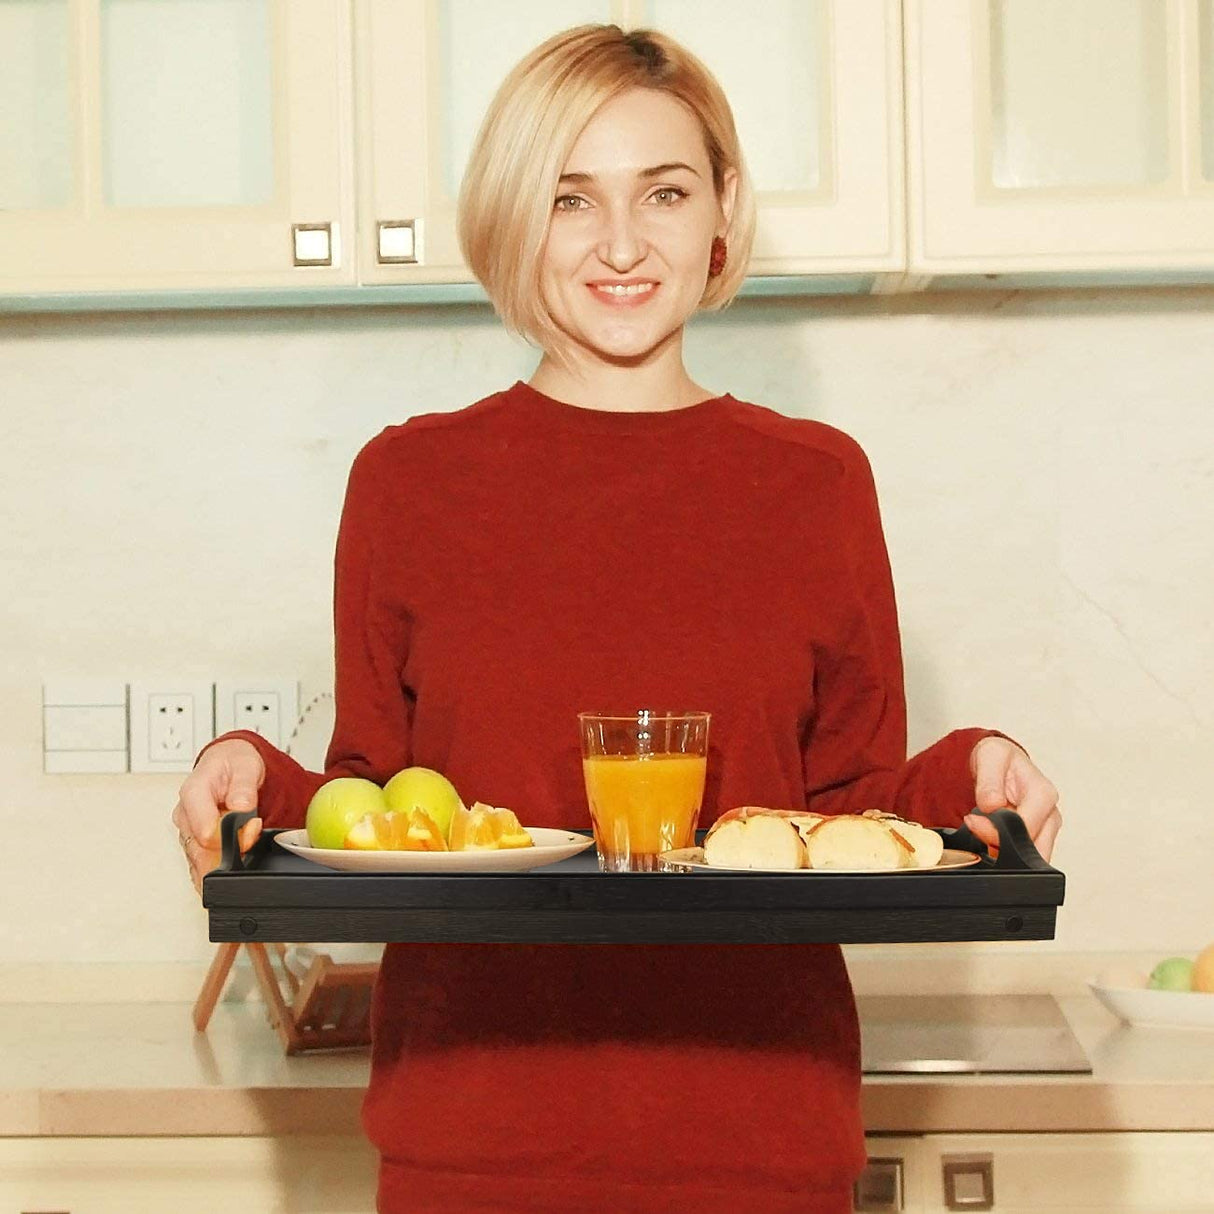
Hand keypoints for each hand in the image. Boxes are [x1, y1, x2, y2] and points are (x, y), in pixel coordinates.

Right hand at [171, 739, 265, 896]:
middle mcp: (185, 815)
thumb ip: (244, 788)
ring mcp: (187, 831)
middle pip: (203, 852)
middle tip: (253, 830)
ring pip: (203, 861)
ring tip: (244, 834)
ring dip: (227, 856)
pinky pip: (203, 863)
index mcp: (193, 793)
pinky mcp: (192, 842)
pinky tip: (234, 850)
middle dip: (233, 849)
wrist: (229, 764)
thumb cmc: (233, 764)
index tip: (253, 825)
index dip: (235, 837)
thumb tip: (241, 806)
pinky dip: (222, 861)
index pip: (206, 833)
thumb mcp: (246, 766)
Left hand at [965, 736, 1061, 861]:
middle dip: (999, 846)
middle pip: (1030, 850)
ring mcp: (1045, 829)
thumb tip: (993, 805)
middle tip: (976, 828)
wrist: (999, 763)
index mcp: (1043, 794)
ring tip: (982, 828)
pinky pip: (1021, 855)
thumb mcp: (990, 756)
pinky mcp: (1036, 838)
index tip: (973, 821)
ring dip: (1000, 849)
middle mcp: (1050, 815)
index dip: (995, 831)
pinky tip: (990, 835)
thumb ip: (989, 782)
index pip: (1024, 829)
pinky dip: (1002, 851)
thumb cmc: (999, 758)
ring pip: (1026, 856)